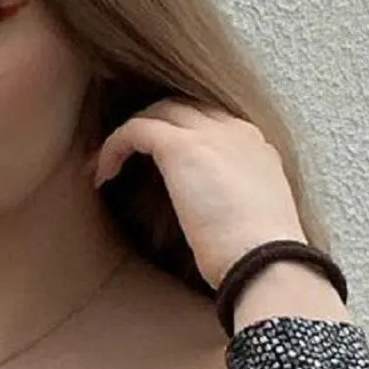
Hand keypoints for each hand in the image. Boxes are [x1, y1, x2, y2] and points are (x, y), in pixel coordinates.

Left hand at [88, 97, 308, 290]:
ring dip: (127, 136)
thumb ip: (230, 199)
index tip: (157, 163)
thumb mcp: (250, 216)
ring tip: (105, 167)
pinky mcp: (180, 146)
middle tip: (125, 156)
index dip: (178, 135)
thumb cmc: (257, 256)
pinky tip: (101, 176)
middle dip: (152, 126)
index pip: (210, 122)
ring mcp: (209, 134)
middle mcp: (234, 130)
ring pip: (158, 112)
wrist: (267, 260)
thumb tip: (206, 214)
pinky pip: (135, 129)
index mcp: (254, 147)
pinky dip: (113, 147)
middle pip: (183, 108)